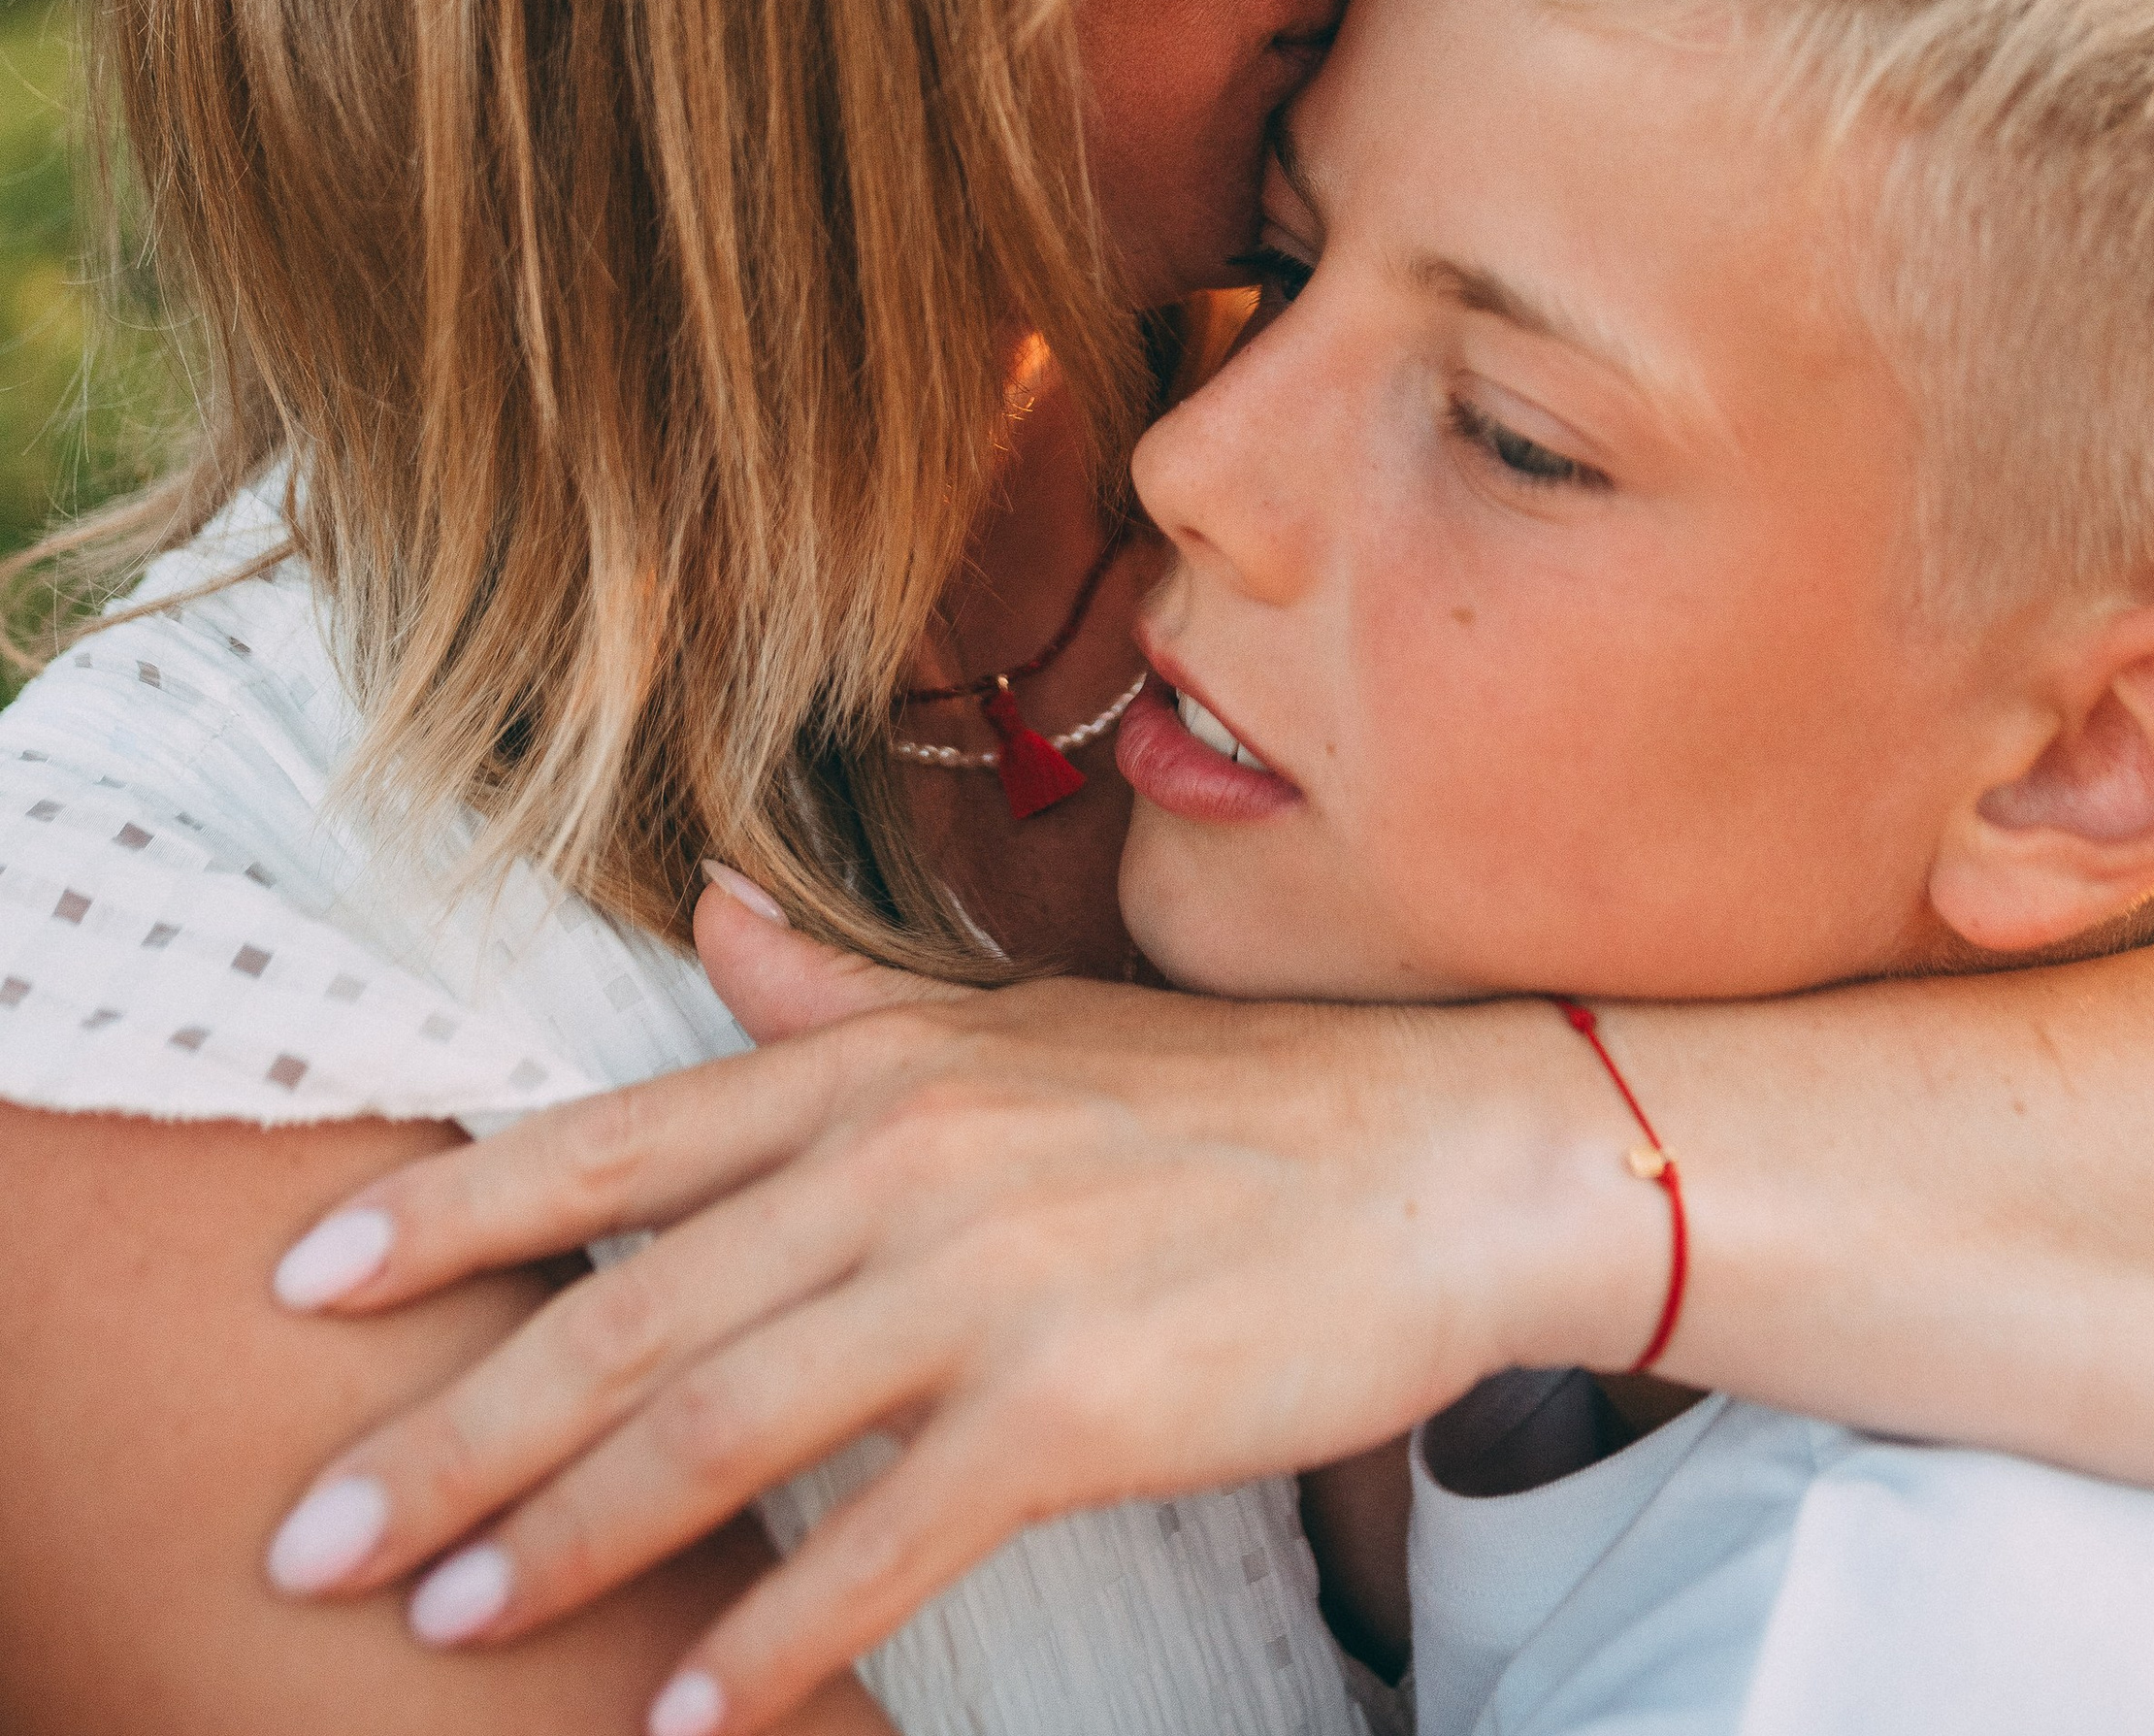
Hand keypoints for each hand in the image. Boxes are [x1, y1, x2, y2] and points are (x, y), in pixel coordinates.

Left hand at [258, 889, 1667, 1735]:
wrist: (1434, 1153)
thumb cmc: (1209, 1101)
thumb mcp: (1005, 1022)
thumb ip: (831, 999)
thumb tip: (704, 915)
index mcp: (872, 1070)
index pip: (609, 1146)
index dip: (443, 1219)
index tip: (301, 1286)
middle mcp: (903, 1159)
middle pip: (627, 1311)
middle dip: (453, 1434)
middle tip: (315, 1538)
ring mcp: (989, 1280)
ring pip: (722, 1427)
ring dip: (567, 1543)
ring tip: (445, 1627)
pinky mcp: (1077, 1403)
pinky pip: (885, 1541)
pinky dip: (772, 1640)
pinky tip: (682, 1717)